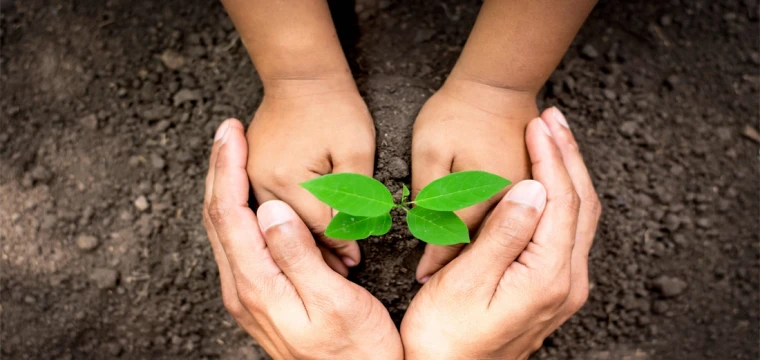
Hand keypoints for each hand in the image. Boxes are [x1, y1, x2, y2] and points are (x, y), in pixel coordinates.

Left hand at [202, 120, 402, 359]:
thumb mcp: (335, 303)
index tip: (231, 133)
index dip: (226, 168)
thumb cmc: (357, 351)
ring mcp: (249, 295)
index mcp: (258, 287)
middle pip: (217, 218)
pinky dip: (238, 210)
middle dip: (218, 169)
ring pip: (224, 230)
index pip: (230, 215)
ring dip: (225, 187)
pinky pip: (238, 244)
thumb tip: (270, 209)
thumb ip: (299, 256)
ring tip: (233, 152)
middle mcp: (243, 290)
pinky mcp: (261, 297)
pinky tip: (251, 197)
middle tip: (227, 130)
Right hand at [246, 76, 374, 274]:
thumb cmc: (335, 109)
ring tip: (325, 263)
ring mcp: (250, 178)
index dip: (340, 247)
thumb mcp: (356, 151)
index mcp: (288, 178)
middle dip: (317, 255)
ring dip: (299, 244)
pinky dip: (286, 227)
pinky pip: (266, 212)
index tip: (356, 263)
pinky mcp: (249, 174)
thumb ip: (355, 197)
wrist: (301, 76)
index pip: (318, 229)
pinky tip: (303, 239)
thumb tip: (352, 242)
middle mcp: (260, 182)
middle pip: (292, 234)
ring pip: (276, 226)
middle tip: (342, 272)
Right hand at [401, 108, 601, 358]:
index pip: (561, 201)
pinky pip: (569, 231)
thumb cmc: (445, 335)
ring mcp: (564, 287)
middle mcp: (567, 282)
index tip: (538, 123)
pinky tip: (546, 181)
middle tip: (552, 118)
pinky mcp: (552, 289)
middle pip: (582, 204)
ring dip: (568, 173)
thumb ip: (504, 235)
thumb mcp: (466, 282)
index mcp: (548, 277)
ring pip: (579, 217)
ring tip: (552, 137)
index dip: (550, 157)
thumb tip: (532, 188)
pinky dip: (562, 197)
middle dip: (568, 156)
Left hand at [412, 78, 538, 281]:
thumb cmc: (457, 113)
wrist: (497, 83)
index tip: (421, 278)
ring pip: (505, 238)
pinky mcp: (533, 188)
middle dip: (461, 265)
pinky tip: (489, 244)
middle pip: (483, 247)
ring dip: (484, 253)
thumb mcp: (430, 150)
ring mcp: (526, 196)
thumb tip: (428, 232)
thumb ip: (430, 194)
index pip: (454, 242)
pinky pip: (519, 222)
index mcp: (480, 197)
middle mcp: (509, 204)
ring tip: (462, 272)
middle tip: (438, 284)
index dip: (435, 261)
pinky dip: (502, 234)